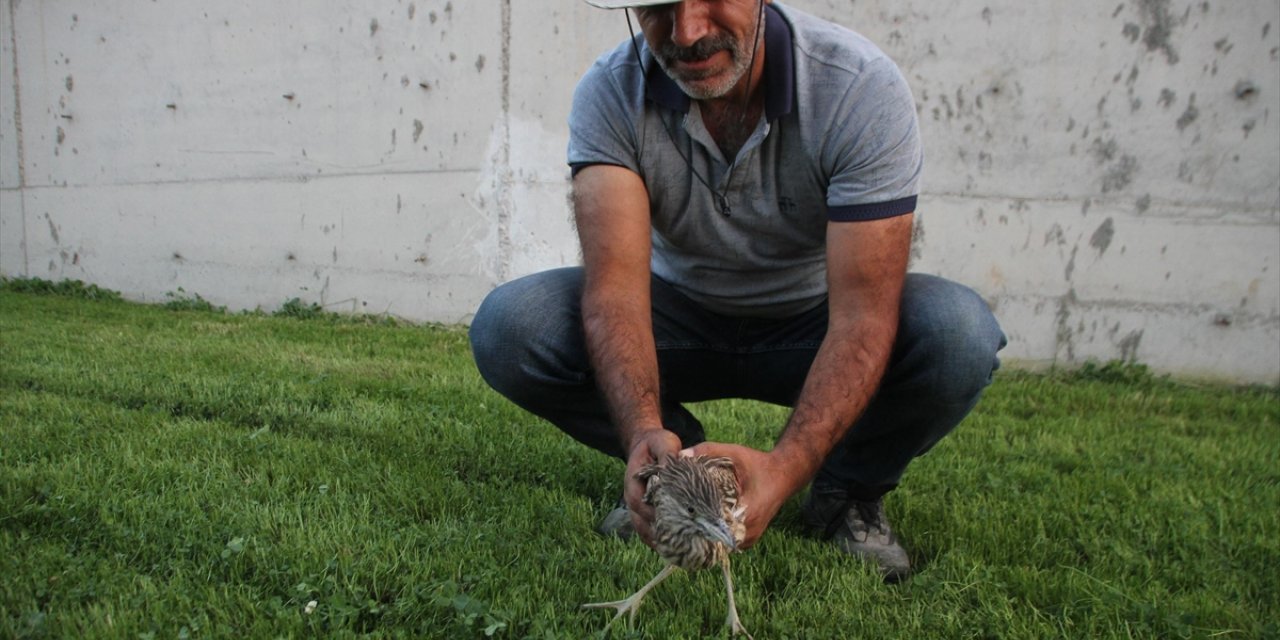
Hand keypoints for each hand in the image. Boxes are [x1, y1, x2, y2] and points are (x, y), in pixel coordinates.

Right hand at [624, 429, 682, 546]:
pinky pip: (650, 530)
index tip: (666, 522)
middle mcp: (633, 497)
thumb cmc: (656, 444)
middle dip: (655, 533)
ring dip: (658, 540)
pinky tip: (675, 549)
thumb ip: (667, 454)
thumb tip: (675, 465)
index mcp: (633, 481)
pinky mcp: (647, 512)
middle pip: (639, 521)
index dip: (649, 513)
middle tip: (675, 543)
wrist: (648, 446)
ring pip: (643, 529)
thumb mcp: (663, 443)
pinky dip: (660, 539)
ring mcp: (638, 507)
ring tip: (675, 551)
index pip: (637, 501)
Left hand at [686, 442, 795, 547]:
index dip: (693, 520)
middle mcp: (749, 531)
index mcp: (748, 513)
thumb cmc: (758, 464)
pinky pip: (726, 542)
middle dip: (695, 527)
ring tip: (686, 519)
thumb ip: (708, 451)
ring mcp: (749, 539)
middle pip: (713, 538)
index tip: (677, 512)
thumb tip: (681, 456)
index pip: (713, 526)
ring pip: (719, 543)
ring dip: (705, 532)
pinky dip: (715, 534)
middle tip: (676, 516)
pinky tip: (702, 523)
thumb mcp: (734, 454)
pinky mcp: (748, 540)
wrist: (783, 474)